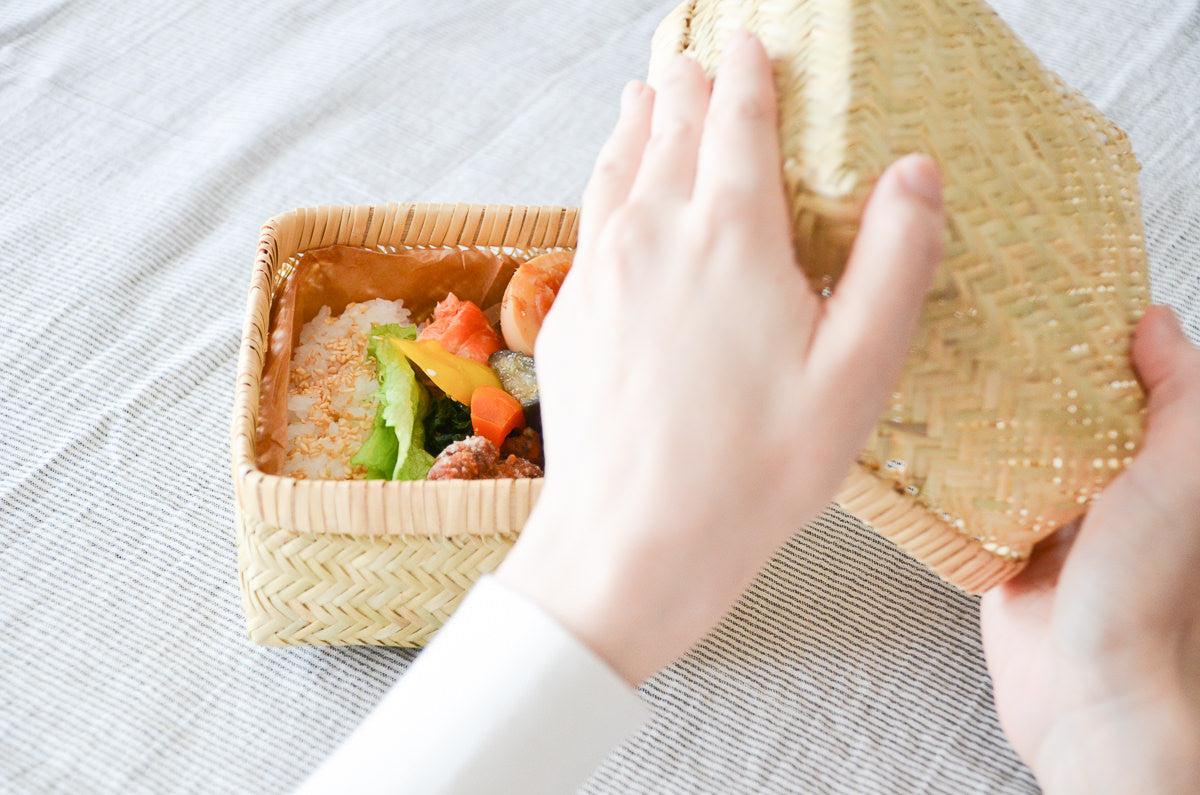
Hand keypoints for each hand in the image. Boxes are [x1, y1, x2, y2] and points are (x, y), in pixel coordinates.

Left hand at [496, 31, 945, 684]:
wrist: (630, 545)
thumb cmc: (752, 473)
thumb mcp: (856, 375)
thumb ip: (892, 262)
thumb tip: (915, 173)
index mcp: (731, 237)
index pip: (739, 125)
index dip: (749, 77)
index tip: (749, 45)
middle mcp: (655, 235)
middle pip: (671, 134)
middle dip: (689, 88)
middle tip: (697, 58)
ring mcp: (601, 272)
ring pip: (618, 168)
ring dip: (637, 123)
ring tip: (645, 93)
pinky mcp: (570, 314)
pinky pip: (587, 218)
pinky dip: (604, 180)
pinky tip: (608, 187)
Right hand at [980, 305, 1199, 792]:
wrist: (1093, 700)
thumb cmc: (1151, 599)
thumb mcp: (1184, 477)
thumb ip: (1182, 397)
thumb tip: (1155, 323)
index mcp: (1161, 462)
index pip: (1128, 378)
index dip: (1095, 333)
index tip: (1050, 291)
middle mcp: (1111, 485)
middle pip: (1063, 406)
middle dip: (1026, 368)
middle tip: (980, 321)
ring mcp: (1056, 519)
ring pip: (1012, 446)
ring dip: (984, 416)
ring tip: (944, 367)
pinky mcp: (1006, 550)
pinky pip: (973, 497)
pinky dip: (953, 472)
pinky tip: (929, 439)